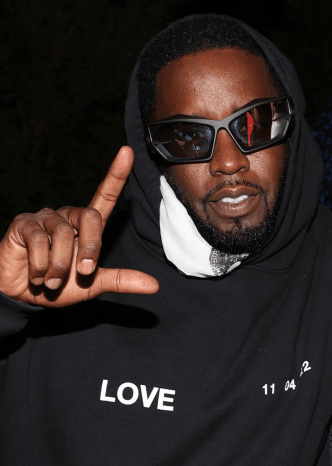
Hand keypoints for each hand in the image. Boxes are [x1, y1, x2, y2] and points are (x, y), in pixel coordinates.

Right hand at [0, 146, 158, 305]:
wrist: (23, 295)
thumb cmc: (59, 286)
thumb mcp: (93, 284)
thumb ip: (121, 280)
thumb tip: (154, 286)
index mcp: (88, 227)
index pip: (105, 195)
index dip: (116, 174)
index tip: (127, 151)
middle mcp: (68, 217)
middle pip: (90, 217)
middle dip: (90, 250)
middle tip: (84, 272)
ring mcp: (45, 218)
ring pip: (64, 234)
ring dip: (60, 266)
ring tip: (51, 281)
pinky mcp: (23, 224)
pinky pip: (39, 241)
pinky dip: (41, 265)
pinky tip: (36, 275)